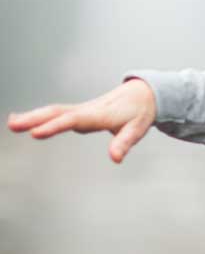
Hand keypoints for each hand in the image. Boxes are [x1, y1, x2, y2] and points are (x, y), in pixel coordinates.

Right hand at [7, 79, 156, 162]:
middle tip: (13, 125)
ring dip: (32, 116)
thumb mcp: (137, 129)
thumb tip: (115, 158)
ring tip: (11, 124)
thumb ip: (125, 143)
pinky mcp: (79, 112)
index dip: (54, 126)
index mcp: (100, 115)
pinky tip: (22, 120)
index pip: (73, 120)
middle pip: (57, 112)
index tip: (36, 133)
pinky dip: (39, 115)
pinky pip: (56, 112)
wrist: (142, 94)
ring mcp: (81, 109)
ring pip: (54, 111)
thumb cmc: (140, 113)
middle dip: (35, 118)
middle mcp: (87, 110)